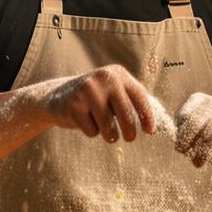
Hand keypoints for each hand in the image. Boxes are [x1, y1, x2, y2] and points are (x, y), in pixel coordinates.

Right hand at [43, 64, 157, 142]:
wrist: (56, 95)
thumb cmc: (94, 98)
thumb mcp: (112, 92)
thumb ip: (131, 101)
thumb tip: (155, 125)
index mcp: (117, 73)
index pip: (139, 97)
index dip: (147, 116)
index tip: (150, 132)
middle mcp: (104, 78)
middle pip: (127, 116)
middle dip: (130, 132)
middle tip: (130, 138)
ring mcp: (87, 91)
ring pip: (110, 127)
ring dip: (110, 135)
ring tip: (105, 130)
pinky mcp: (74, 106)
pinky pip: (92, 131)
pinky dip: (91, 132)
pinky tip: (84, 120)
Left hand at [174, 93, 211, 166]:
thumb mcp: (197, 129)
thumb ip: (186, 133)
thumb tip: (178, 147)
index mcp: (198, 100)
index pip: (185, 116)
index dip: (181, 135)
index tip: (181, 149)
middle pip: (195, 124)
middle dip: (189, 143)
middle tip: (188, 156)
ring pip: (209, 135)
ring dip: (202, 153)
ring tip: (199, 162)